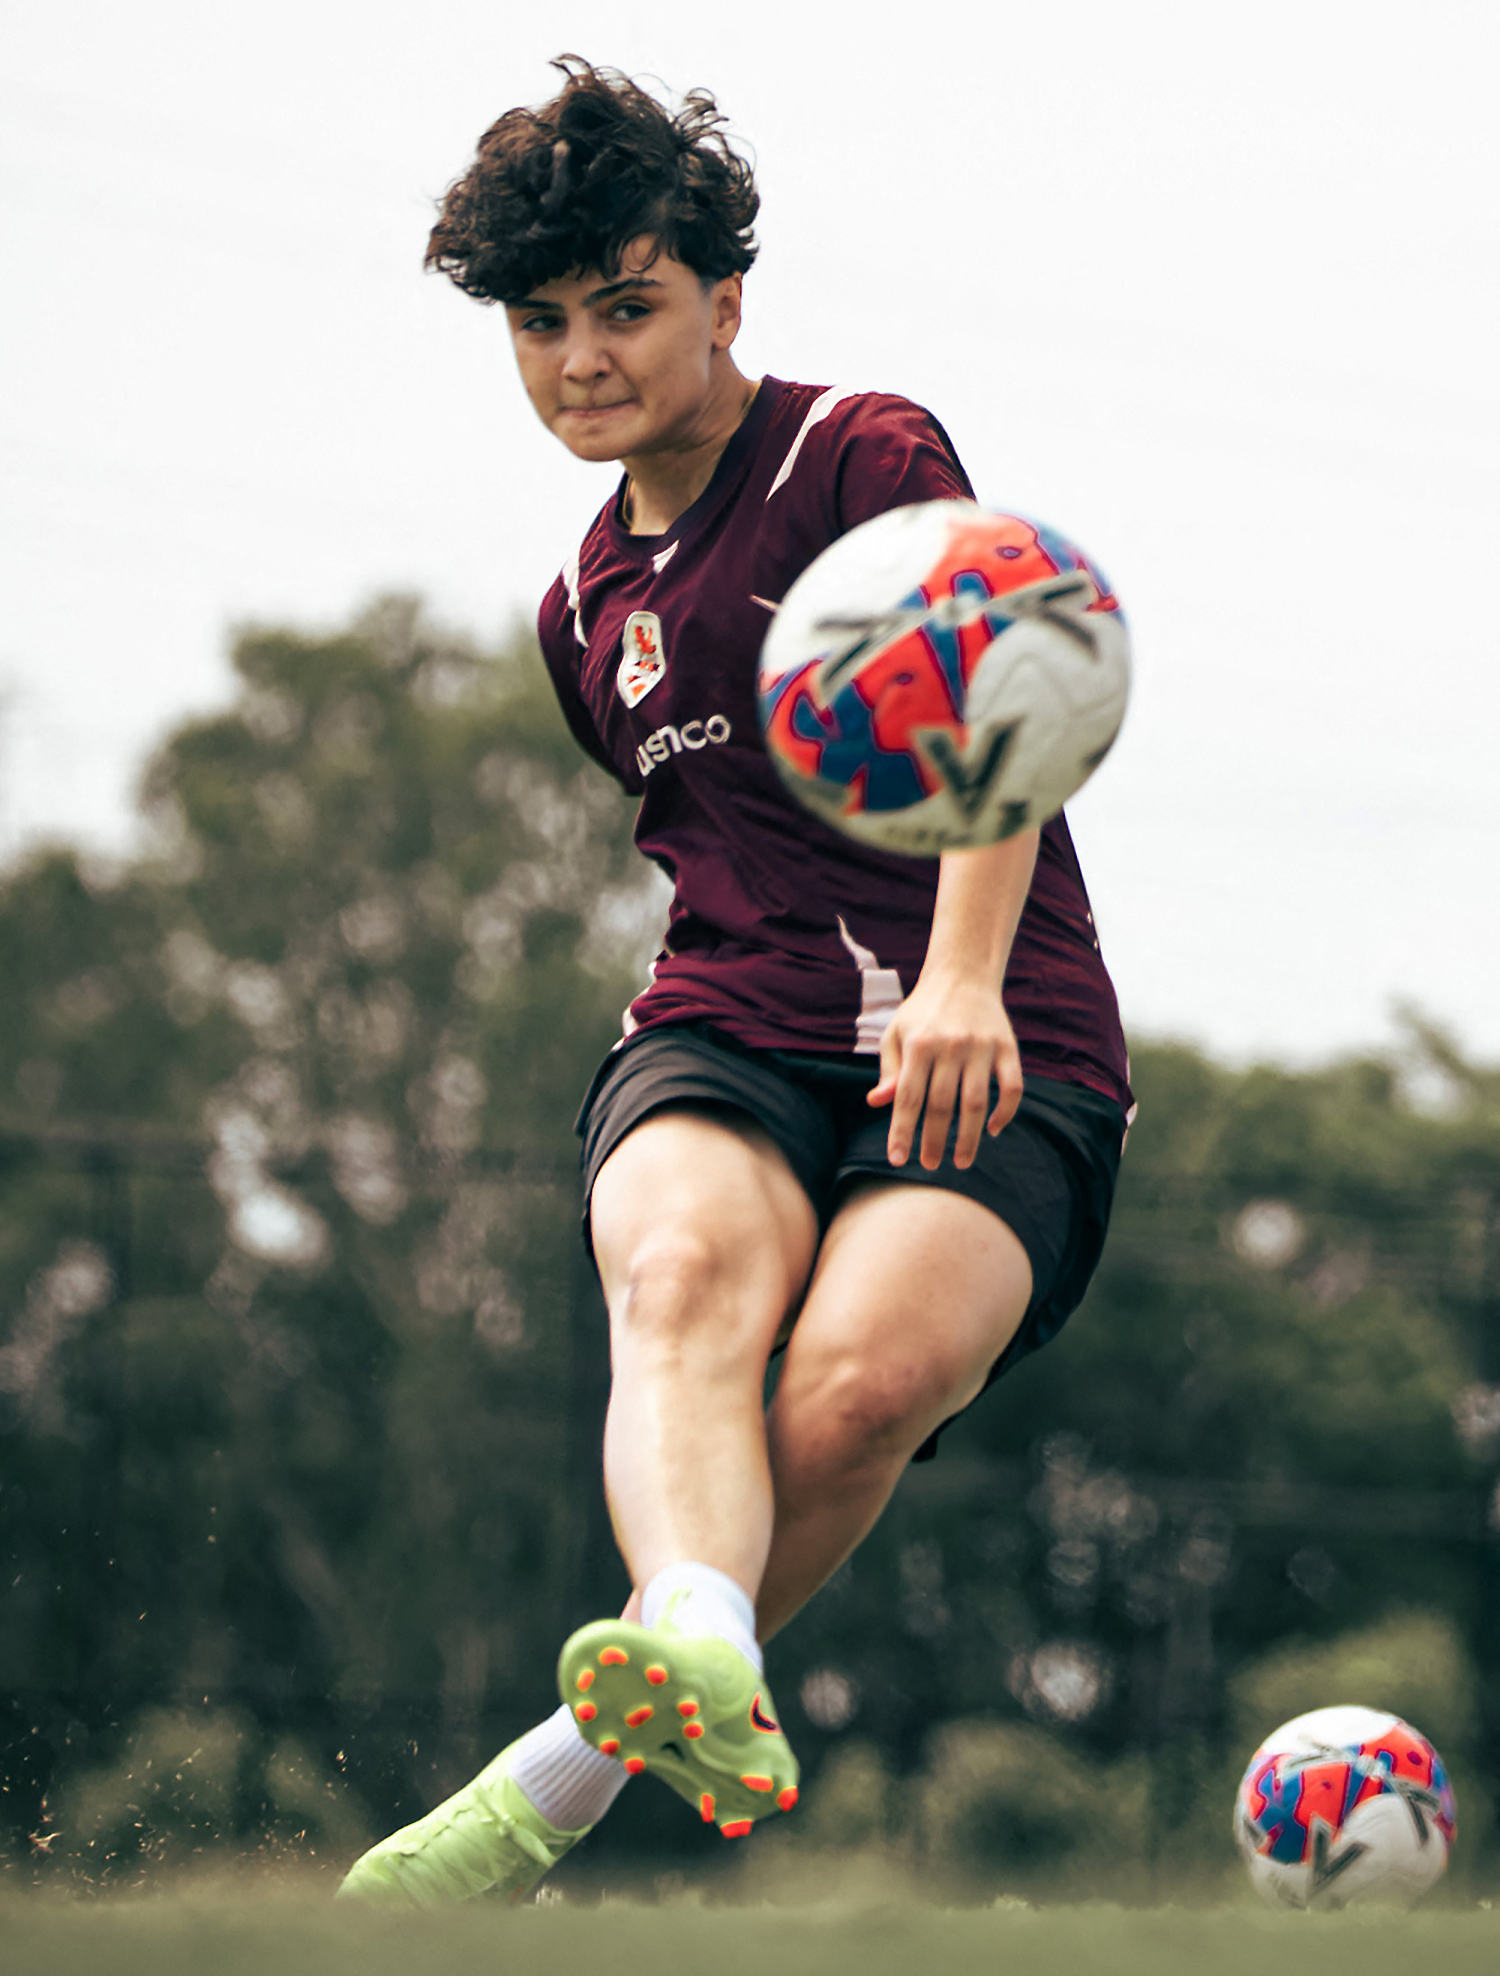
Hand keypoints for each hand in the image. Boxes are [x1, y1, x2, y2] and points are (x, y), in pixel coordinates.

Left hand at [866, 972, 1022, 1169]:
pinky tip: (992, 1130)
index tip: (897, 1160)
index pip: (908, 1097)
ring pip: (976, 1102)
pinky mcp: (1008, 1047)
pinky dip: (1005, 1112)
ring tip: (961, 1162)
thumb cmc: (922, 1011)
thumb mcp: (897, 1032)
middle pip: (941, 1105)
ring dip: (969, 1137)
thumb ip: (889, 1069)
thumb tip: (876, 1103)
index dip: (901, 1131)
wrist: (962, 975)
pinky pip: (1012, 1087)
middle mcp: (950, 1046)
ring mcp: (982, 1047)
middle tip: (930, 1165)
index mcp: (918, 1043)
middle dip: (934, 1140)